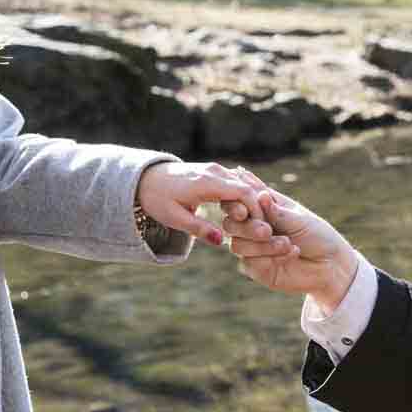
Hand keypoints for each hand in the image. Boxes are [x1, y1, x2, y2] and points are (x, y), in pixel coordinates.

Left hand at [136, 161, 288, 249]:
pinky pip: (234, 184)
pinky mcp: (213, 172)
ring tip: (257, 225)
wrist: (145, 179)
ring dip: (252, 204)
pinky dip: (243, 198)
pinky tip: (246, 216)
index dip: (256, 210)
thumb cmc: (158, 199)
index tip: (262, 228)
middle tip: (265, 230)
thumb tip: (223, 242)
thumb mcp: (175, 218)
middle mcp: (214, 172)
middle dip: (259, 209)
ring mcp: (215, 170)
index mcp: (207, 182)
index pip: (243, 192)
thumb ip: (200, 229)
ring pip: (243, 185)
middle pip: (247, 188)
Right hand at [222, 190, 358, 312]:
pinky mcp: (256, 269)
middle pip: (230, 224)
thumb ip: (277, 211)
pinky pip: (250, 263)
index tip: (248, 208)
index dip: (236, 203)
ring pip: (237, 245)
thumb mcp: (299, 219)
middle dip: (247, 227)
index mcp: (261, 207)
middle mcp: (252, 227)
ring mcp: (252, 248)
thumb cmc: (317, 235)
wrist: (331, 265)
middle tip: (267, 231)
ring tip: (288, 243)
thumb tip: (261, 194)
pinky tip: (292, 252)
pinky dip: (271, 256)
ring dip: (262, 244)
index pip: (237, 201)